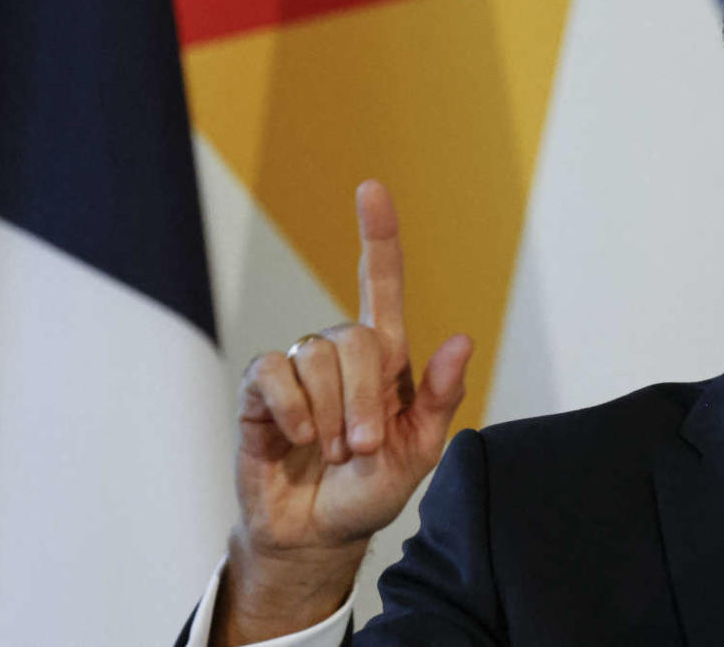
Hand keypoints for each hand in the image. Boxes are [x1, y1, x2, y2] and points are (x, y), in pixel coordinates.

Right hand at [212, 180, 472, 644]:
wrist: (318, 534)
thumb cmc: (371, 489)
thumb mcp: (419, 452)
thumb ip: (439, 398)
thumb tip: (463, 339)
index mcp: (386, 359)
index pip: (381, 284)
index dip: (378, 236)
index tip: (371, 188)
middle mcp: (341, 353)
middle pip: (356, 337)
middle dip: (366, 400)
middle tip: (365, 447)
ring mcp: (299, 370)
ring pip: (316, 356)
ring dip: (331, 415)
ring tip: (333, 451)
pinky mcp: (260, 391)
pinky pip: (274, 374)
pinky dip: (291, 410)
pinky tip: (295, 438)